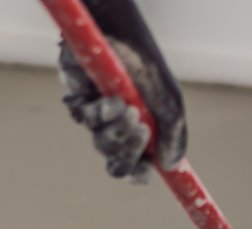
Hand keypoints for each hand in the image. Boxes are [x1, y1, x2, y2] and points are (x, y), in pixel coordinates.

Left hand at [57, 4, 185, 180]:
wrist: (120, 32)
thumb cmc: (146, 64)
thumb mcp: (169, 100)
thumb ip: (173, 133)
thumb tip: (170, 164)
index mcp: (140, 134)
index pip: (137, 167)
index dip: (140, 174)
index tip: (147, 170)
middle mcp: (116, 129)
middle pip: (118, 164)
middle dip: (130, 153)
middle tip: (141, 131)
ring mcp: (96, 117)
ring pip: (103, 144)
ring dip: (118, 131)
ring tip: (128, 108)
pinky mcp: (78, 102)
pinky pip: (87, 121)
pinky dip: (102, 114)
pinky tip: (111, 99)